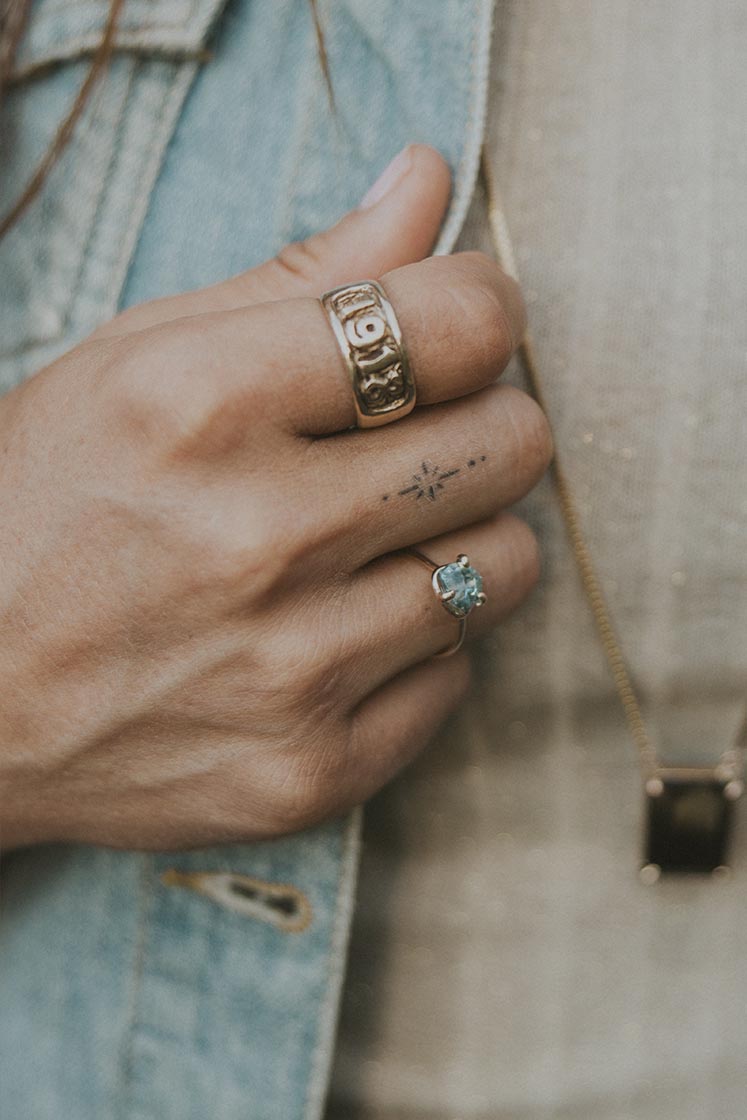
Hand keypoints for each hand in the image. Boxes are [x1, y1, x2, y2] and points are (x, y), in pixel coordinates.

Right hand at [0, 145, 550, 850]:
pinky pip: (456, 676)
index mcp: (203, 405)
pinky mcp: (309, 772)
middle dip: (482, 422)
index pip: (459, 325)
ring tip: (375, 542)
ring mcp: (287, 672)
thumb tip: (427, 181)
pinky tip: (338, 632)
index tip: (460, 326)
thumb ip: (301, 273)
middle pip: (511, 443)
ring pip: (505, 566)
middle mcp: (255, 540)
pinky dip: (417, 646)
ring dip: (460, 537)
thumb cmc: (41, 509)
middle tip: (417, 438)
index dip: (482, 309)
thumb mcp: (138, 362)